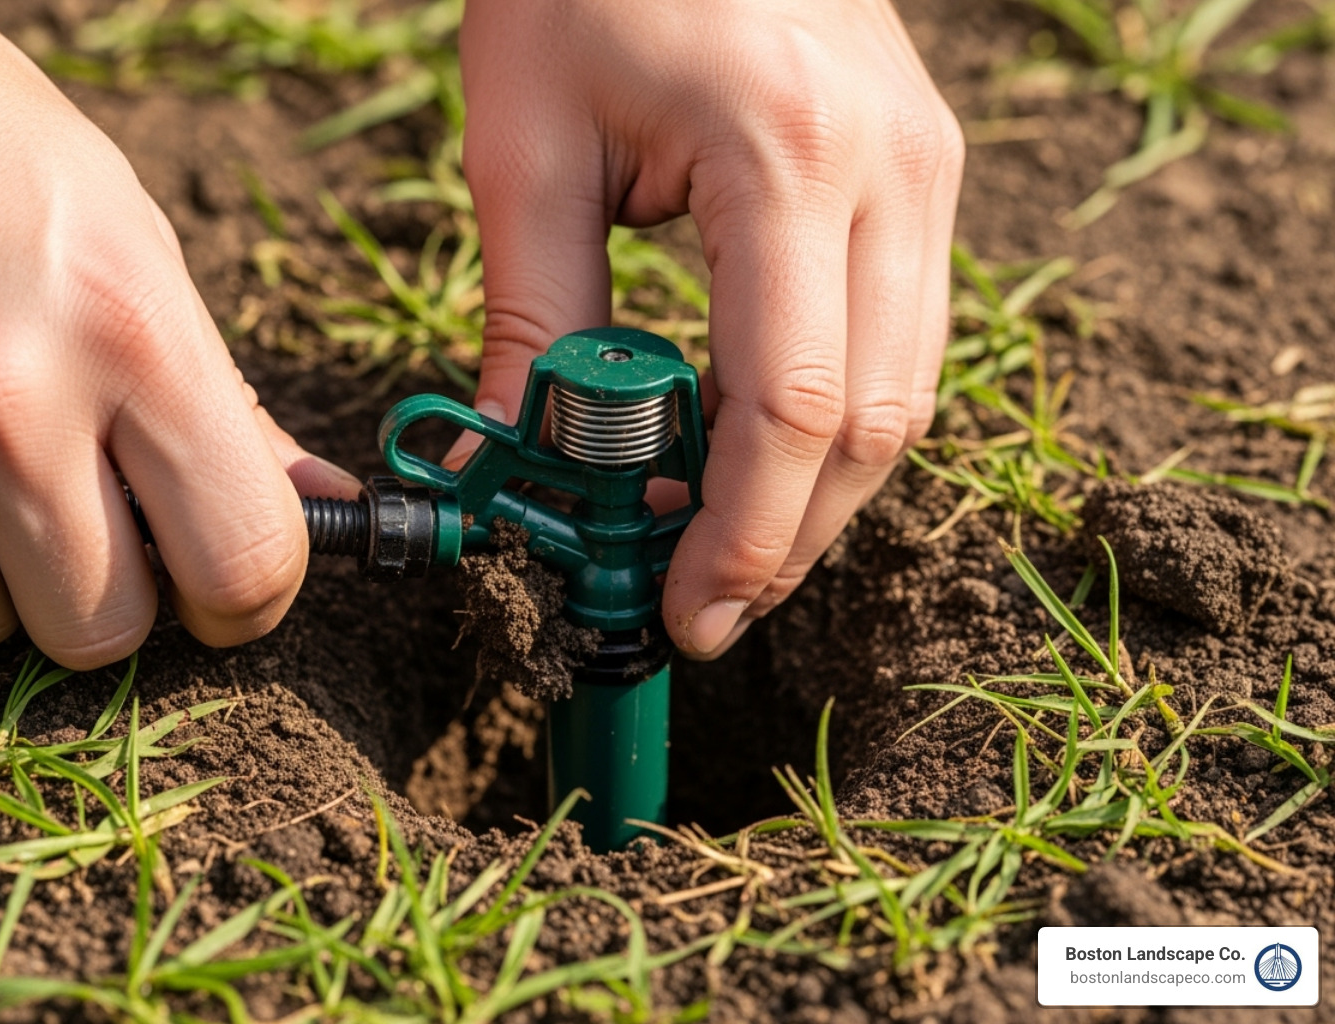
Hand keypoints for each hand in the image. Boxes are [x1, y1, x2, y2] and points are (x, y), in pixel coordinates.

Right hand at [0, 1, 356, 667]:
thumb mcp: (134, 245)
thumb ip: (226, 400)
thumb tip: (323, 506)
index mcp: (131, 335)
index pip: (241, 563)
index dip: (248, 598)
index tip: (223, 586)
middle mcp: (5, 404)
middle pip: (102, 633)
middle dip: (108, 597)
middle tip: (88, 524)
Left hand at [455, 0, 962, 657]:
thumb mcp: (526, 141)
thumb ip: (533, 315)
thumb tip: (514, 463)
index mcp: (788, 158)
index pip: (792, 407)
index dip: (741, 537)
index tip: (684, 615)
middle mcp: (894, 172)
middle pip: (873, 426)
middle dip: (787, 542)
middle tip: (700, 607)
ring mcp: (928, 170)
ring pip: (909, 395)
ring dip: (819, 495)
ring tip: (724, 549)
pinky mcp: (925, 173)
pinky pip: (906, 340)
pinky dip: (841, 424)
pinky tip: (764, 457)